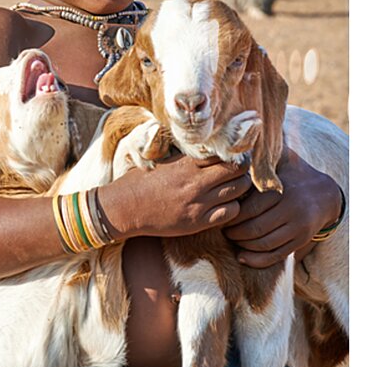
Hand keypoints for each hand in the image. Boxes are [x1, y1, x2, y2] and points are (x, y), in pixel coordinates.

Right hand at [100, 151, 252, 239]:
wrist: (126, 208)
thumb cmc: (141, 180)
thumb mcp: (162, 159)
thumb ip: (185, 154)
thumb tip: (203, 144)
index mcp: (186, 163)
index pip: (223, 153)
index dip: (233, 153)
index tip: (234, 154)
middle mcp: (195, 182)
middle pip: (236, 170)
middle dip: (241, 169)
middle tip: (240, 170)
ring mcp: (198, 203)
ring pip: (238, 191)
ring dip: (240, 187)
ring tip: (235, 186)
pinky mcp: (197, 222)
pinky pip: (230, 213)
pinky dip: (233, 208)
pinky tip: (225, 204)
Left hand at [223, 148, 342, 267]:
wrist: (325, 194)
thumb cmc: (293, 174)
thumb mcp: (281, 159)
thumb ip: (261, 155)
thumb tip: (237, 145)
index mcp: (283, 190)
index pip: (251, 208)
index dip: (234, 214)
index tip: (224, 212)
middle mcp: (292, 210)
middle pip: (255, 227)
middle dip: (235, 231)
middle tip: (224, 229)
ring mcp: (298, 228)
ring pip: (265, 244)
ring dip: (243, 245)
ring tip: (232, 239)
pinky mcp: (301, 241)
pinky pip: (277, 255)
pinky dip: (257, 260)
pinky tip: (242, 256)